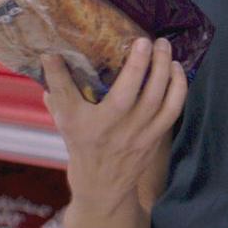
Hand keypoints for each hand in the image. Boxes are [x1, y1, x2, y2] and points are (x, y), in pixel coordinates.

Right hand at [43, 39, 185, 205]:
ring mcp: (135, 136)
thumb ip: (57, 90)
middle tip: (146, 39)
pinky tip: (177, 68)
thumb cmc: (82, 146)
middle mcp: (109, 131)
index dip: (60, 74)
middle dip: (140, 64)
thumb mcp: (64, 121)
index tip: (54, 52)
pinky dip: (178, 88)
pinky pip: (172, 111)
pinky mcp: (154, 138)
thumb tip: (50, 55)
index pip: (67, 96)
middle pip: (128, 94)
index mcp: (80, 126)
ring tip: (165, 47)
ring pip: (156, 100)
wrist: (102, 188)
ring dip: (164, 71)